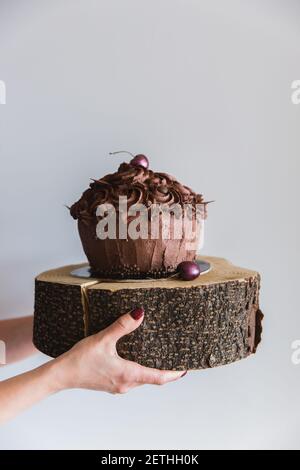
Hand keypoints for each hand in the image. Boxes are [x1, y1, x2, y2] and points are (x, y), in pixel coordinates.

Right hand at [53, 308, 186, 393]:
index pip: (158, 378)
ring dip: (152, 371)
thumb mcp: (103, 339)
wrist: (61, 374)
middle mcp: (125, 384)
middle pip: (152, 379)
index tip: (186, 369)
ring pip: (141, 379)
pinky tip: (137, 359)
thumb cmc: (80, 359)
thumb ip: (121, 326)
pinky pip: (131, 379)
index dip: (174, 374)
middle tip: (176, 359)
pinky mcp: (111, 384)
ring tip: (160, 357)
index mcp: (127, 374)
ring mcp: (118, 386)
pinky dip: (140, 370)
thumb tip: (139, 313)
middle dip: (165, 370)